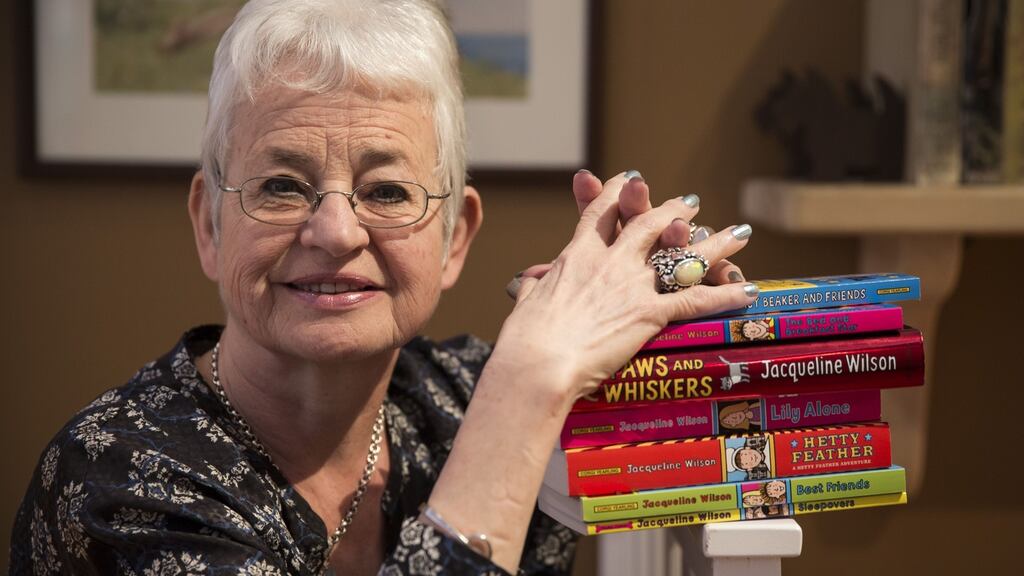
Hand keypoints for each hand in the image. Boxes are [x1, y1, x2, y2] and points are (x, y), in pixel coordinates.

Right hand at [491, 172, 757, 402]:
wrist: (538, 362)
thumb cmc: (524, 338)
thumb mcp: (526, 303)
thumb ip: (534, 287)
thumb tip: (527, 282)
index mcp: (576, 256)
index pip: (601, 213)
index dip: (617, 193)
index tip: (631, 180)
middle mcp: (609, 261)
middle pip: (649, 225)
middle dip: (673, 211)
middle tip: (691, 203)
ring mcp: (632, 285)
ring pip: (682, 256)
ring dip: (715, 244)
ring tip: (738, 233)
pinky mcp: (650, 314)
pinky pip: (696, 300)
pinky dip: (725, 295)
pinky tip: (748, 291)